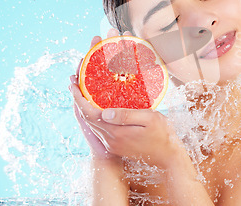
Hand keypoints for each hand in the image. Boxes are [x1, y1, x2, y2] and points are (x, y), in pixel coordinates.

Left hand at [70, 29, 184, 166]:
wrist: (167, 157)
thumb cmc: (162, 135)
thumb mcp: (150, 119)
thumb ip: (127, 115)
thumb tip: (105, 112)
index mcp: (116, 133)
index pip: (90, 114)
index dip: (79, 98)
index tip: (73, 84)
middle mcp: (110, 140)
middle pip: (87, 119)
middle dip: (78, 100)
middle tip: (73, 83)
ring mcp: (112, 144)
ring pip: (92, 124)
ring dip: (84, 108)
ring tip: (81, 92)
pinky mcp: (116, 145)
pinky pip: (99, 129)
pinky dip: (93, 116)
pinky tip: (96, 108)